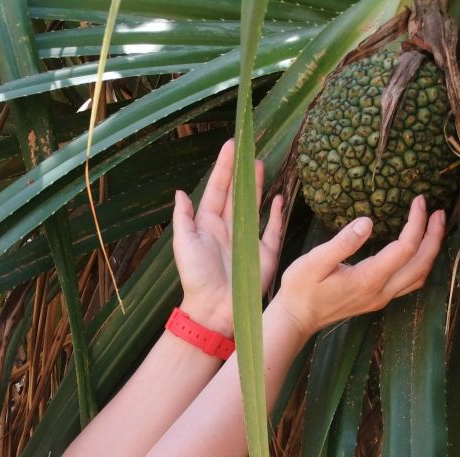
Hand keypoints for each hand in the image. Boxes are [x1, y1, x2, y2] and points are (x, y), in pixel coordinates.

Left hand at [172, 139, 284, 334]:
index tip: (231, 145)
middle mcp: (229, 229)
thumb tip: (181, 192)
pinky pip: (273, 229)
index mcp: (208, 225)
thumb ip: (183, 218)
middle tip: (249, 148)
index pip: (218, 189)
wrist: (214, 309)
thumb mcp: (183, 244)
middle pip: (237, 193)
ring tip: (261, 164)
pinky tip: (278, 198)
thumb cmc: (195, 279)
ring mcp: (248, 240)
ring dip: (258, 186)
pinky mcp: (264, 253)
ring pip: (254, 206)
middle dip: (242, 171)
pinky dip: (276, 214)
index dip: (224, 167)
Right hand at [270, 195, 445, 338]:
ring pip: (419, 276)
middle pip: (422, 263)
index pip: (405, 247)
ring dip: (431, 251)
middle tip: (439, 211)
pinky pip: (410, 282)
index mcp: (368, 279)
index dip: (416, 222)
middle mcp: (381, 291)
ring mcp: (380, 298)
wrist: (296, 318)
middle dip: (434, 236)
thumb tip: (368, 222)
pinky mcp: (377, 299)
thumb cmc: (300, 289)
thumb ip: (342, 242)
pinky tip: (417, 251)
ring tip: (434, 228)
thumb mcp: (313, 262)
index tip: (418, 200)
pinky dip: (420, 263)